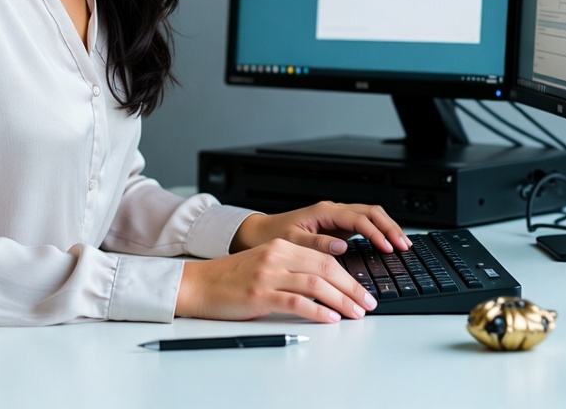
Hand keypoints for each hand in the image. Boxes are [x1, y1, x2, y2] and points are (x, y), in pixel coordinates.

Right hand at [176, 238, 377, 323]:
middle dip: (351, 286)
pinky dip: (317, 310)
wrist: (199, 284)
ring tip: (356, 313)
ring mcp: (268, 274)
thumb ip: (291, 268)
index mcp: (280, 246)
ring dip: (341, 300)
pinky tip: (330, 318)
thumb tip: (324, 285)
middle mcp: (276, 256)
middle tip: (367, 303)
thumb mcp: (264, 264)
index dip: (347, 274)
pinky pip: (295, 302)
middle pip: (325, 267)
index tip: (362, 289)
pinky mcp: (259, 294)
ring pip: (315, 283)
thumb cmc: (230, 278)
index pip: (323, 256)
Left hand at [229, 201, 410, 256]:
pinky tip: (387, 246)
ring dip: (387, 228)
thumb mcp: (291, 242)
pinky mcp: (336, 228)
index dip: (375, 232)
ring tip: (402, 246)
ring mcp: (336, 219)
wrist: (259, 234)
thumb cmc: (273, 236)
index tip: (387, 247)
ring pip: (369, 216)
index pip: (358, 218)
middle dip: (389, 227)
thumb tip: (340, 246)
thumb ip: (315, 244)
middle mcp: (332, 212)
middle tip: (404, 246)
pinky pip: (363, 226)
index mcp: (323, 212)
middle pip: (370, 212)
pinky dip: (378, 233)